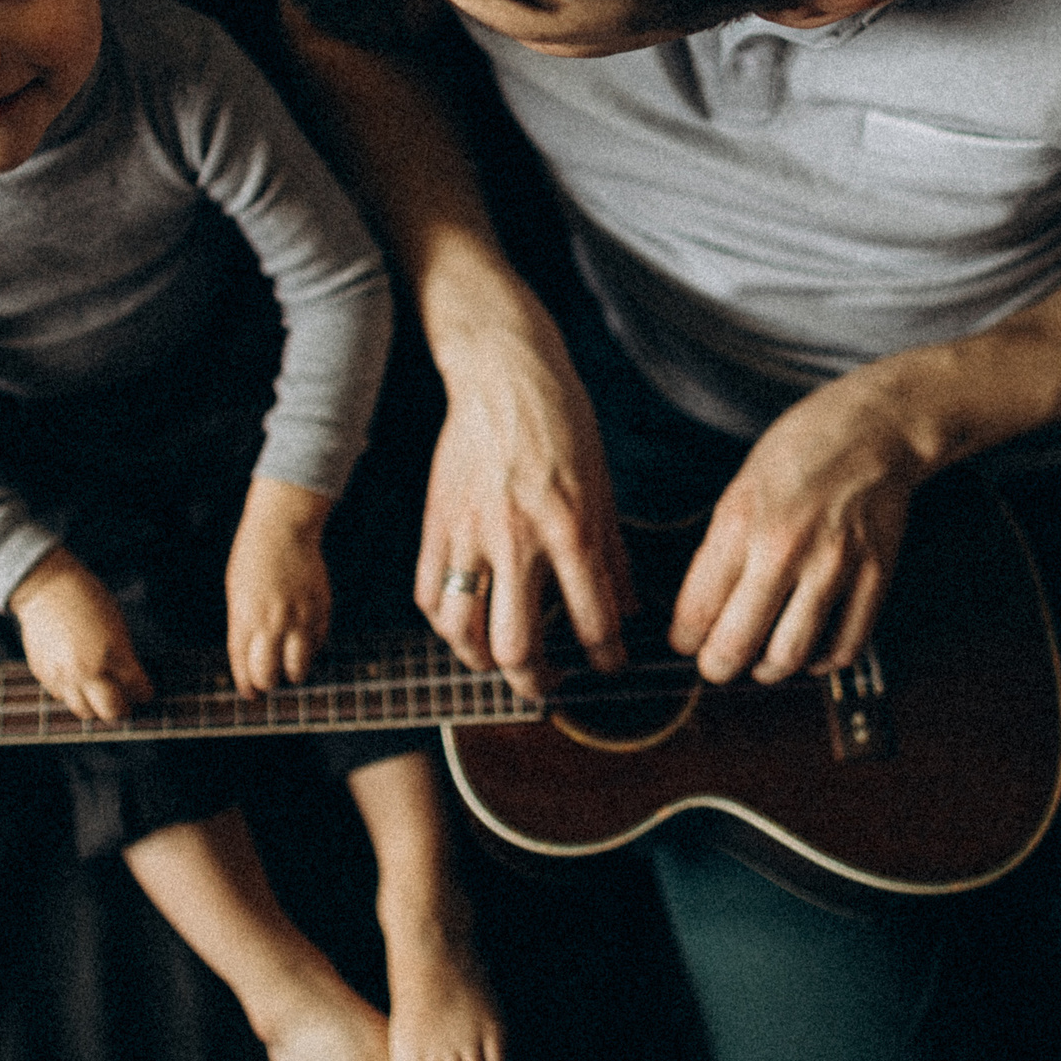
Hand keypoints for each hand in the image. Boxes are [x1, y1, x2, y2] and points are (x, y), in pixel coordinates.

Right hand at [9, 547, 154, 720]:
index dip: (144, 693)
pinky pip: (62, 696)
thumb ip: (123, 655)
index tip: (144, 693)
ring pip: (84, 712)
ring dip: (95, 707)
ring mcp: (64, 676)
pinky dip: (72, 693)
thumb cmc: (87, 598)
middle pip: (111, 711)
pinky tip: (76, 680)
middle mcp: (88, 670)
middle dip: (122, 709)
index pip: (137, 689)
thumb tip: (128, 679)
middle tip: (125, 704)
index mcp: (114, 654)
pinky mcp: (44, 675)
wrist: (46, 588)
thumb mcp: (117, 624)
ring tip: (99, 697)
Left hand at [227, 477, 336, 694]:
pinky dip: (310, 648)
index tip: (251, 694)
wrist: (283, 529)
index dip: (248, 686)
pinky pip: (317, 644)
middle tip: (269, 681)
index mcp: (245, 619)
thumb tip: (253, 662)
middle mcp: (272, 621)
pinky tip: (303, 640)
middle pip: (269, 675)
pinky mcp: (321, 609)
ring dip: (293, 672)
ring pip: (299, 667)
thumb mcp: (238, 596)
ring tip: (290, 668)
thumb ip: (244, 629)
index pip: (244, 667)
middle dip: (268, 683)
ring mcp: (299, 616)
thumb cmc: (253, 562)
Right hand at [415, 308, 629, 699]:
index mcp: (570, 528)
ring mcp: (469, 534)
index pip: (591, 619)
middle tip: (549, 685)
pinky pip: (430, 596)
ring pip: (463, 632)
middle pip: (517, 645)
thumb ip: (614, 553)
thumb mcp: (603, 487)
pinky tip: (465, 628)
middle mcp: (518, 539)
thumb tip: (630, 608)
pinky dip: (446, 625)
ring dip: (483, 662)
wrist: (502, 375)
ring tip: (501, 664)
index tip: (608, 666)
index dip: (606, 656)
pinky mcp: (436, 524)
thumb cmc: (561, 423)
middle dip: (536, 681)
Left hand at [670, 376, 930, 683]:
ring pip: (789, 656)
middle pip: (737, 643)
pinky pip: (845, 647)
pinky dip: (821, 662)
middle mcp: (784, 547)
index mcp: (740, 522)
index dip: (684, 638)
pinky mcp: (875, 576)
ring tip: (761, 662)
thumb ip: (721, 550)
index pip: (697, 608)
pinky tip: (809, 652)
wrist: (873, 429)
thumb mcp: (739, 490)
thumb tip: (702, 610)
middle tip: (716, 664)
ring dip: (767, 671)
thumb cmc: (800, 452)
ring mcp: (834, 565)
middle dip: (717, 666)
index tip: (685, 641)